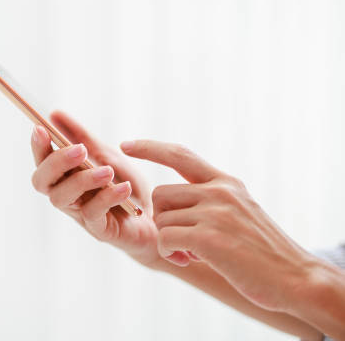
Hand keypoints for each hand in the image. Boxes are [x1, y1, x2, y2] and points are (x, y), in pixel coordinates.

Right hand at [30, 111, 161, 266]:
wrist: (158, 216)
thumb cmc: (126, 186)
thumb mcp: (107, 155)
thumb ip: (81, 136)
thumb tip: (54, 114)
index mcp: (64, 178)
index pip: (41, 162)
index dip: (37, 147)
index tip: (41, 128)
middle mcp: (66, 196)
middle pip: (41, 182)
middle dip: (56, 163)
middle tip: (80, 150)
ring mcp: (80, 214)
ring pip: (61, 198)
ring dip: (82, 180)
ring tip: (108, 171)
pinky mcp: (99, 230)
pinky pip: (93, 214)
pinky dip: (108, 197)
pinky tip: (123, 188)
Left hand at [120, 139, 317, 312]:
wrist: (297, 278)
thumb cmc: (263, 251)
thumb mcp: (239, 212)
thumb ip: (209, 200)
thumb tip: (167, 200)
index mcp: (226, 182)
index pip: (180, 155)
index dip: (150, 148)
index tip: (126, 145)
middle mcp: (219, 191)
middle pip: (160, 194)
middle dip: (162, 219)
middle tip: (181, 243)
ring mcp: (215, 212)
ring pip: (161, 219)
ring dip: (169, 241)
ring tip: (192, 254)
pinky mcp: (209, 237)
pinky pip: (165, 239)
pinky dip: (170, 253)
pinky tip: (190, 260)